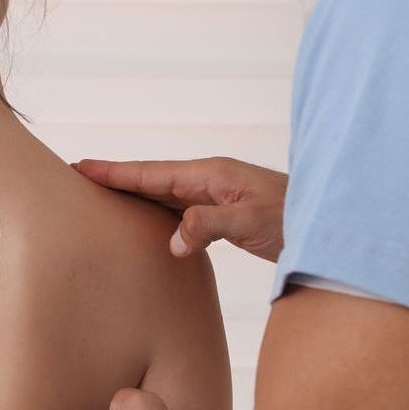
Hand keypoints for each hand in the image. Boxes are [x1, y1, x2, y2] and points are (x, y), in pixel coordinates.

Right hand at [73, 156, 287, 262]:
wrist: (329, 226)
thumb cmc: (295, 219)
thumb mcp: (248, 221)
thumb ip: (208, 225)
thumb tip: (172, 241)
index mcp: (210, 174)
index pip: (150, 172)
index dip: (114, 172)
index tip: (81, 168)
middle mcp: (209, 180)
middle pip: (152, 178)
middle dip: (116, 178)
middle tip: (79, 179)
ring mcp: (217, 196)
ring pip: (165, 195)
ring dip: (135, 196)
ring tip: (104, 199)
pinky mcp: (225, 214)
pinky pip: (181, 211)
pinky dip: (158, 214)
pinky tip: (150, 224)